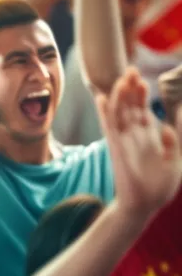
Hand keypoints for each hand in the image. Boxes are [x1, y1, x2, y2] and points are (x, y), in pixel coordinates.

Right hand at [96, 70, 181, 219]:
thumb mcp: (176, 159)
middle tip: (131, 70)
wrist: (145, 205)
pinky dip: (105, 112)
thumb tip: (177, 113)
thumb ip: (177, 138)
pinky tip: (102, 98)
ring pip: (119, 112)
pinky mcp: (116, 148)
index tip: (143, 79)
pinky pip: (109, 127)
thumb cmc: (159, 186)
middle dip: (131, 89)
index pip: (143, 110)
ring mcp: (123, 140)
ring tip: (122, 79)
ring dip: (120, 96)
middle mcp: (134, 135)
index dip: (142, 95)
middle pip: (130, 107)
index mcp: (149, 138)